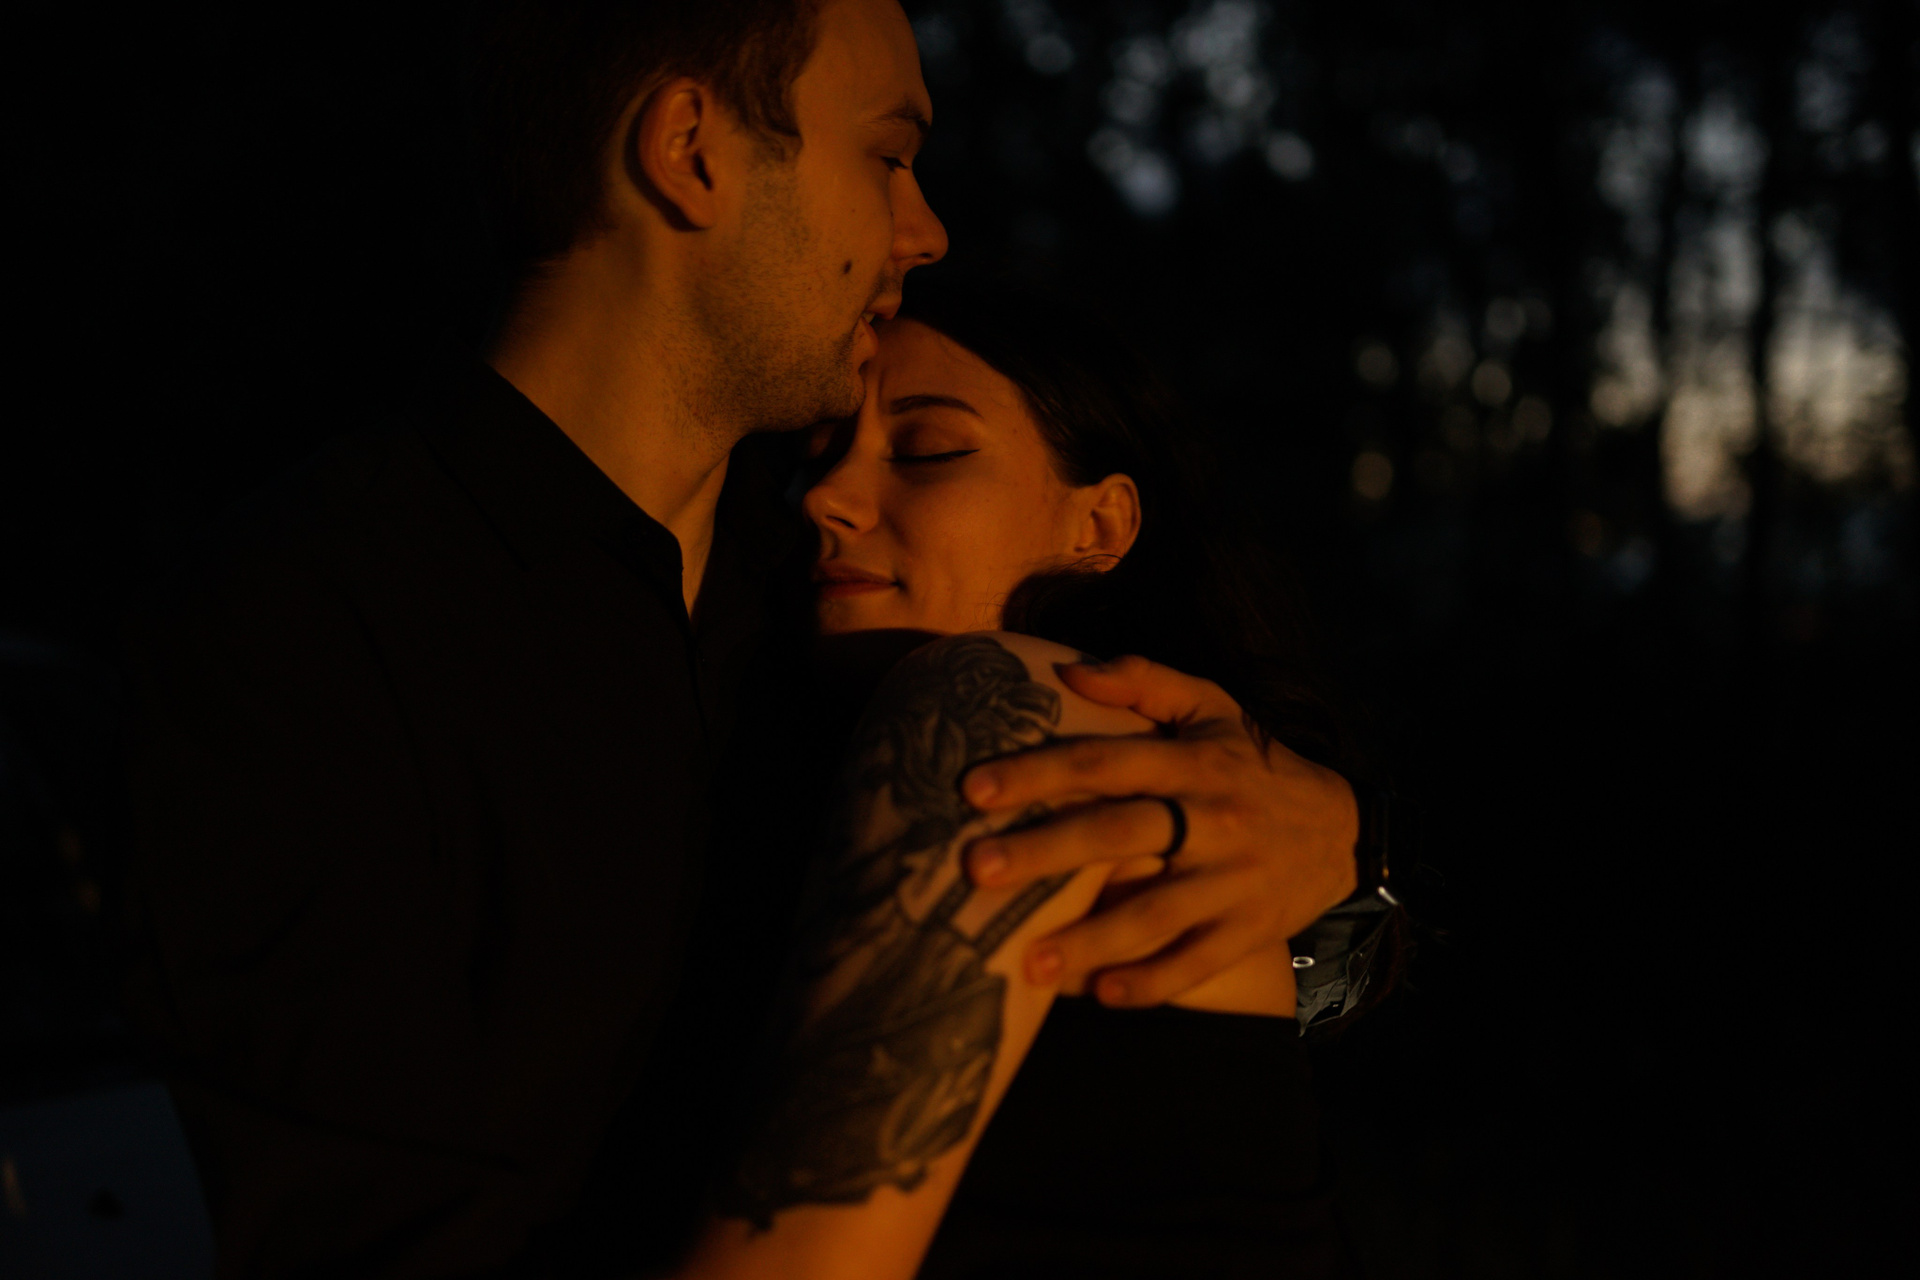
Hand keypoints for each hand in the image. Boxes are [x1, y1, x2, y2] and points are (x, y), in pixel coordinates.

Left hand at [960, 655, 1358, 1006]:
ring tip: (1027, 964)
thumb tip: (1066, 668)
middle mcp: (1212, 818)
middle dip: (1043, 852)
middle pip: (1118, 834)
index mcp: (1193, 761)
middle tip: (974, 871)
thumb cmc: (1253, 763)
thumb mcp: (1211, 705)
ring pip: (1155, 913)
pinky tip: (1102, 996)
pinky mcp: (1251, 928)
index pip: (1104, 762)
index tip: (973, 789)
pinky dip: (1152, 983)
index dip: (1038, 772)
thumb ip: (1141, 678)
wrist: (1344, 828)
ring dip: (1090, 939)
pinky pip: (1198, 962)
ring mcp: (1233, 879)